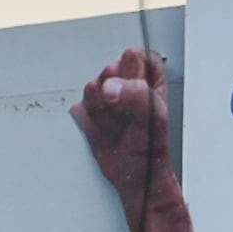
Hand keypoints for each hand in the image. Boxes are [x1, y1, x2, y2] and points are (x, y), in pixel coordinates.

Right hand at [74, 47, 177, 218]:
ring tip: (114, 124)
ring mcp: (108, 100)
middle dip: (112, 92)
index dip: (130, 71)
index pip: (136, 55)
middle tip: (122, 111)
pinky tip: (103, 132)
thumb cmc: (152, 146)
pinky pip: (80, 108)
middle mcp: (128, 86)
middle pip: (108, 70)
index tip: (131, 86)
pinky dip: (89, 122)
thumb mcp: (152, 115)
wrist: (134, 176)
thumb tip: (109, 86)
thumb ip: (134, 93)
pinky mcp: (91, 115)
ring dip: (100, 110)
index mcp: (150, 79)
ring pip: (91, 88)